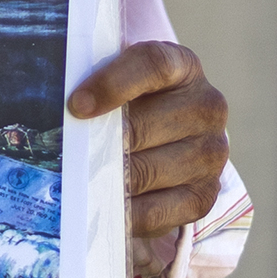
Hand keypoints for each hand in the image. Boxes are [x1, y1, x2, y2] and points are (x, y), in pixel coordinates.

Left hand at [66, 42, 231, 240]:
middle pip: (142, 125)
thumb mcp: (120, 81)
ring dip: (107, 179)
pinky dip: (124, 212)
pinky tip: (102, 206)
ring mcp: (211, 153)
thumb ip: (97, 82)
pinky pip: (156, 210)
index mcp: (185, 67)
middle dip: (99, 143)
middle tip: (66, 155)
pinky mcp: (205, 194)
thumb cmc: (134, 104)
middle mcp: (207, 107)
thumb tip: (66, 109)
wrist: (170, 138)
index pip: (154, 65)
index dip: (113, 83)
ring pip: (145, 170)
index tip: (76, 105)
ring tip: (77, 181)